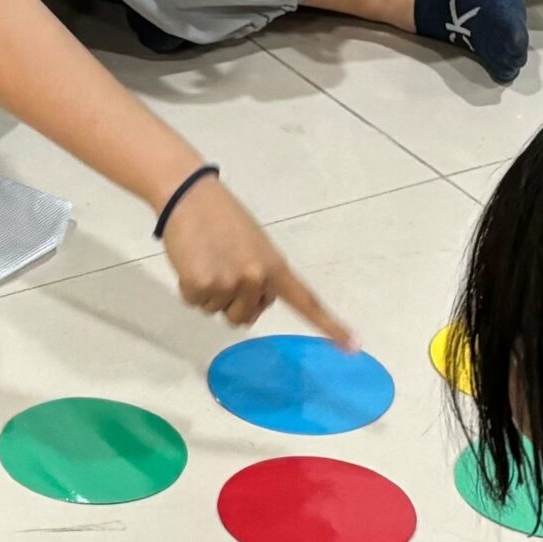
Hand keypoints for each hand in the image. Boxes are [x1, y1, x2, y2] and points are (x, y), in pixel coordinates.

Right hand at [159, 175, 350, 342]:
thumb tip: (251, 307)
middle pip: (244, 318)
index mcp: (275, 266)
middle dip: (231, 301)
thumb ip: (262, 276)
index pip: (306, 301)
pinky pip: (194, 302)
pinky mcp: (201, 285)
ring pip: (216, 311)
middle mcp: (256, 278)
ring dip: (208, 292)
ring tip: (206, 259)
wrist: (190, 196)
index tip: (353, 345)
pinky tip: (191, 261)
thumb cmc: (222, 218)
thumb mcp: (255, 246)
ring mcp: (229, 283)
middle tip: (222, 266)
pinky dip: (189, 287)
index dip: (329, 326)